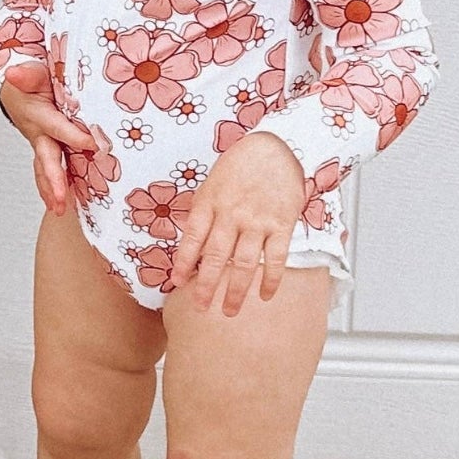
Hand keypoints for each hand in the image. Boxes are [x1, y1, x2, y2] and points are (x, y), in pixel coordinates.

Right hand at [0, 60, 94, 217]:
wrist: (16, 90)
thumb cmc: (28, 82)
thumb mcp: (30, 73)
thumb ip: (26, 74)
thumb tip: (14, 73)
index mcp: (37, 115)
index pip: (57, 128)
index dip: (75, 136)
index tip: (95, 144)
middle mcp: (38, 134)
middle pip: (46, 159)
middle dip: (54, 179)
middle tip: (60, 198)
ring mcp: (42, 145)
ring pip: (45, 170)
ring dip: (51, 190)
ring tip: (58, 209)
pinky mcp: (47, 151)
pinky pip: (49, 171)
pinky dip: (54, 188)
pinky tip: (62, 204)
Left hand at [169, 131, 305, 316]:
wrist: (278, 146)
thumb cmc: (242, 164)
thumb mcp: (213, 182)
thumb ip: (204, 212)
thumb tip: (193, 244)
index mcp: (210, 202)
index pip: (192, 238)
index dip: (184, 262)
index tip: (177, 282)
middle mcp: (231, 214)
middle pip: (216, 257)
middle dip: (206, 286)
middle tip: (200, 308)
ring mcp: (257, 221)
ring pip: (244, 263)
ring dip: (236, 291)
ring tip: (229, 311)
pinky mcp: (281, 224)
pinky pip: (276, 258)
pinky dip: (271, 280)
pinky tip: (265, 295)